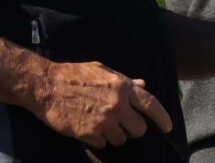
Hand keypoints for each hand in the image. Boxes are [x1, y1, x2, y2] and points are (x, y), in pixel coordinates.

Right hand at [28, 60, 171, 149]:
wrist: (47, 86)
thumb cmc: (75, 75)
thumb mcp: (102, 71)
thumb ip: (125, 80)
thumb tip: (143, 85)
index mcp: (121, 87)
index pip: (151, 105)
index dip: (162, 117)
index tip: (168, 127)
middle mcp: (116, 105)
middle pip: (139, 129)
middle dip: (133, 128)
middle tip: (123, 122)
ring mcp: (103, 121)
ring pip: (122, 140)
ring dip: (115, 134)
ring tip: (102, 122)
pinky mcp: (89, 134)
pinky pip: (103, 144)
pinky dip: (99, 139)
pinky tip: (90, 127)